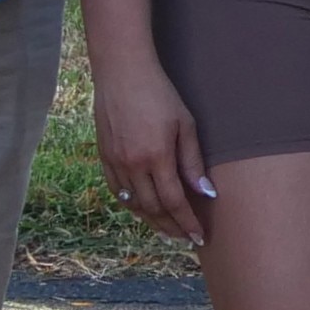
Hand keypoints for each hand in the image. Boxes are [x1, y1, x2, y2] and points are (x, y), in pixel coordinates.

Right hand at [95, 64, 215, 245]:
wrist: (122, 72)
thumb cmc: (160, 93)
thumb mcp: (185, 124)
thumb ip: (193, 162)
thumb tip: (206, 193)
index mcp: (156, 157)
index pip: (174, 202)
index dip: (187, 222)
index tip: (199, 236)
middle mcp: (133, 164)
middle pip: (153, 209)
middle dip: (171, 227)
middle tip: (185, 238)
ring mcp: (115, 162)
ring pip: (134, 204)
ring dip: (151, 221)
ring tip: (167, 230)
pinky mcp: (104, 156)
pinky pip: (118, 191)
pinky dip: (132, 205)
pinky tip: (143, 210)